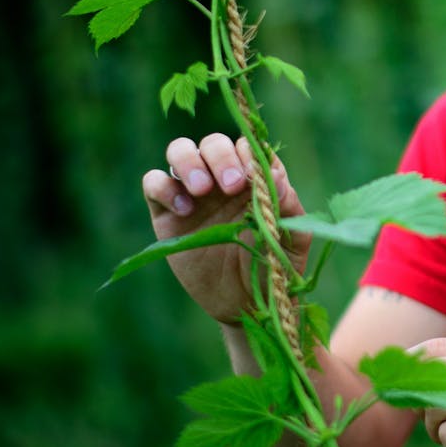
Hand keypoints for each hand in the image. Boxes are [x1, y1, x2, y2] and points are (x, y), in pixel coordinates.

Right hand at [141, 133, 309, 324]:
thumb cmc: (273, 266)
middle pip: (213, 143)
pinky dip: (163, 186)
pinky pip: (153, 182)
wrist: (244, 303)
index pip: (247, 145)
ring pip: (180, 150)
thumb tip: (277, 174)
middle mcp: (222, 179)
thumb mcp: (292, 239)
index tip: (254, 176)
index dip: (249, 153)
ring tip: (202, 190)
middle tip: (232, 186)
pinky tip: (183, 210)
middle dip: (221, 156)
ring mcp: (193, 193)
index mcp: (255, 179)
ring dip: (189, 161)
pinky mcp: (166, 213)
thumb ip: (288, 206)